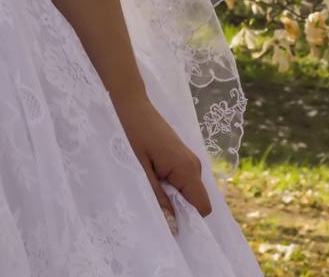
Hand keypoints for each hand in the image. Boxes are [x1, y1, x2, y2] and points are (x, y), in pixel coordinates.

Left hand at [110, 91, 212, 232]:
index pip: (203, 207)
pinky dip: (167, 186)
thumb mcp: (138, 170)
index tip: (169, 229)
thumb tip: (174, 228)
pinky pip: (180, 180)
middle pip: (195, 201)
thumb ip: (157, 199)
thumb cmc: (129, 131)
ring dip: (170, 198)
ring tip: (146, 195)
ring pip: (186, 191)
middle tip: (151, 213)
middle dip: (178, 211)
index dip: (190, 222)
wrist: (126, 99)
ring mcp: (187, 158)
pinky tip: (148, 182)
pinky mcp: (178, 154)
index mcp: (187, 168)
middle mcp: (193, 164)